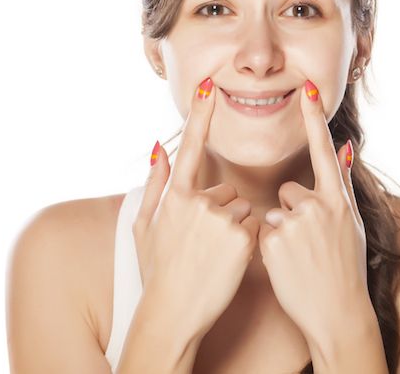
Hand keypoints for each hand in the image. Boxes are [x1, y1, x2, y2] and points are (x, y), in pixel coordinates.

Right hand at [132, 76, 260, 340]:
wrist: (173, 313)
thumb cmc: (157, 271)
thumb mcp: (144, 227)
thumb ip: (154, 185)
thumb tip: (156, 149)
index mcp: (173, 196)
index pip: (189, 147)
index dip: (199, 115)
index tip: (209, 85)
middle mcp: (197, 202)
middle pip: (226, 190)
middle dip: (221, 212)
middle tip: (204, 245)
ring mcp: (220, 219)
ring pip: (242, 209)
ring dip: (235, 228)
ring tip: (215, 257)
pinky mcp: (241, 236)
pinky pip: (255, 227)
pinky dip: (248, 242)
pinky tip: (229, 263)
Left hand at [257, 79, 367, 338]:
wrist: (338, 313)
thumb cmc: (345, 269)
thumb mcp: (351, 225)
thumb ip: (340, 186)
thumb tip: (343, 146)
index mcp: (338, 200)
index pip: (323, 151)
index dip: (314, 119)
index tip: (307, 88)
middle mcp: (318, 207)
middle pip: (289, 191)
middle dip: (293, 213)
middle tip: (310, 245)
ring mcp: (295, 224)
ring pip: (274, 213)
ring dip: (282, 232)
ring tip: (301, 259)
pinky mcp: (273, 241)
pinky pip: (263, 233)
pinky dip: (271, 249)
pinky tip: (288, 266)